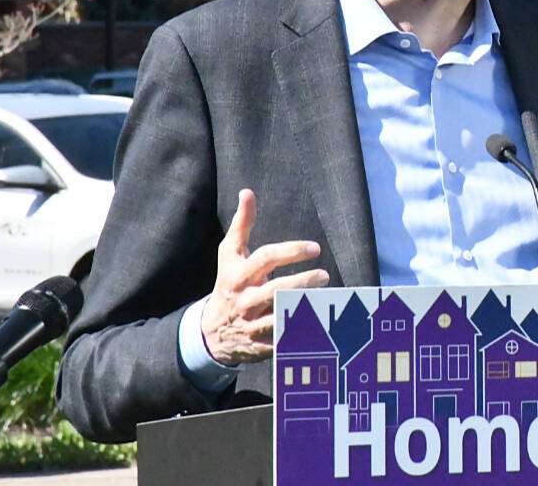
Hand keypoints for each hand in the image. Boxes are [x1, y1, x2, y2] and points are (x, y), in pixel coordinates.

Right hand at [201, 189, 328, 365]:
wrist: (210, 333)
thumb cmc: (228, 284)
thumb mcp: (229, 255)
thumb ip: (242, 224)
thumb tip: (247, 192)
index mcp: (239, 276)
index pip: (265, 259)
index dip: (290, 252)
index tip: (315, 248)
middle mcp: (245, 301)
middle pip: (276, 290)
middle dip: (302, 282)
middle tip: (324, 276)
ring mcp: (252, 325)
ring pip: (281, 317)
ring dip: (306, 308)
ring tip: (326, 299)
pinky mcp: (261, 346)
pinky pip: (285, 341)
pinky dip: (303, 334)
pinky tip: (322, 323)